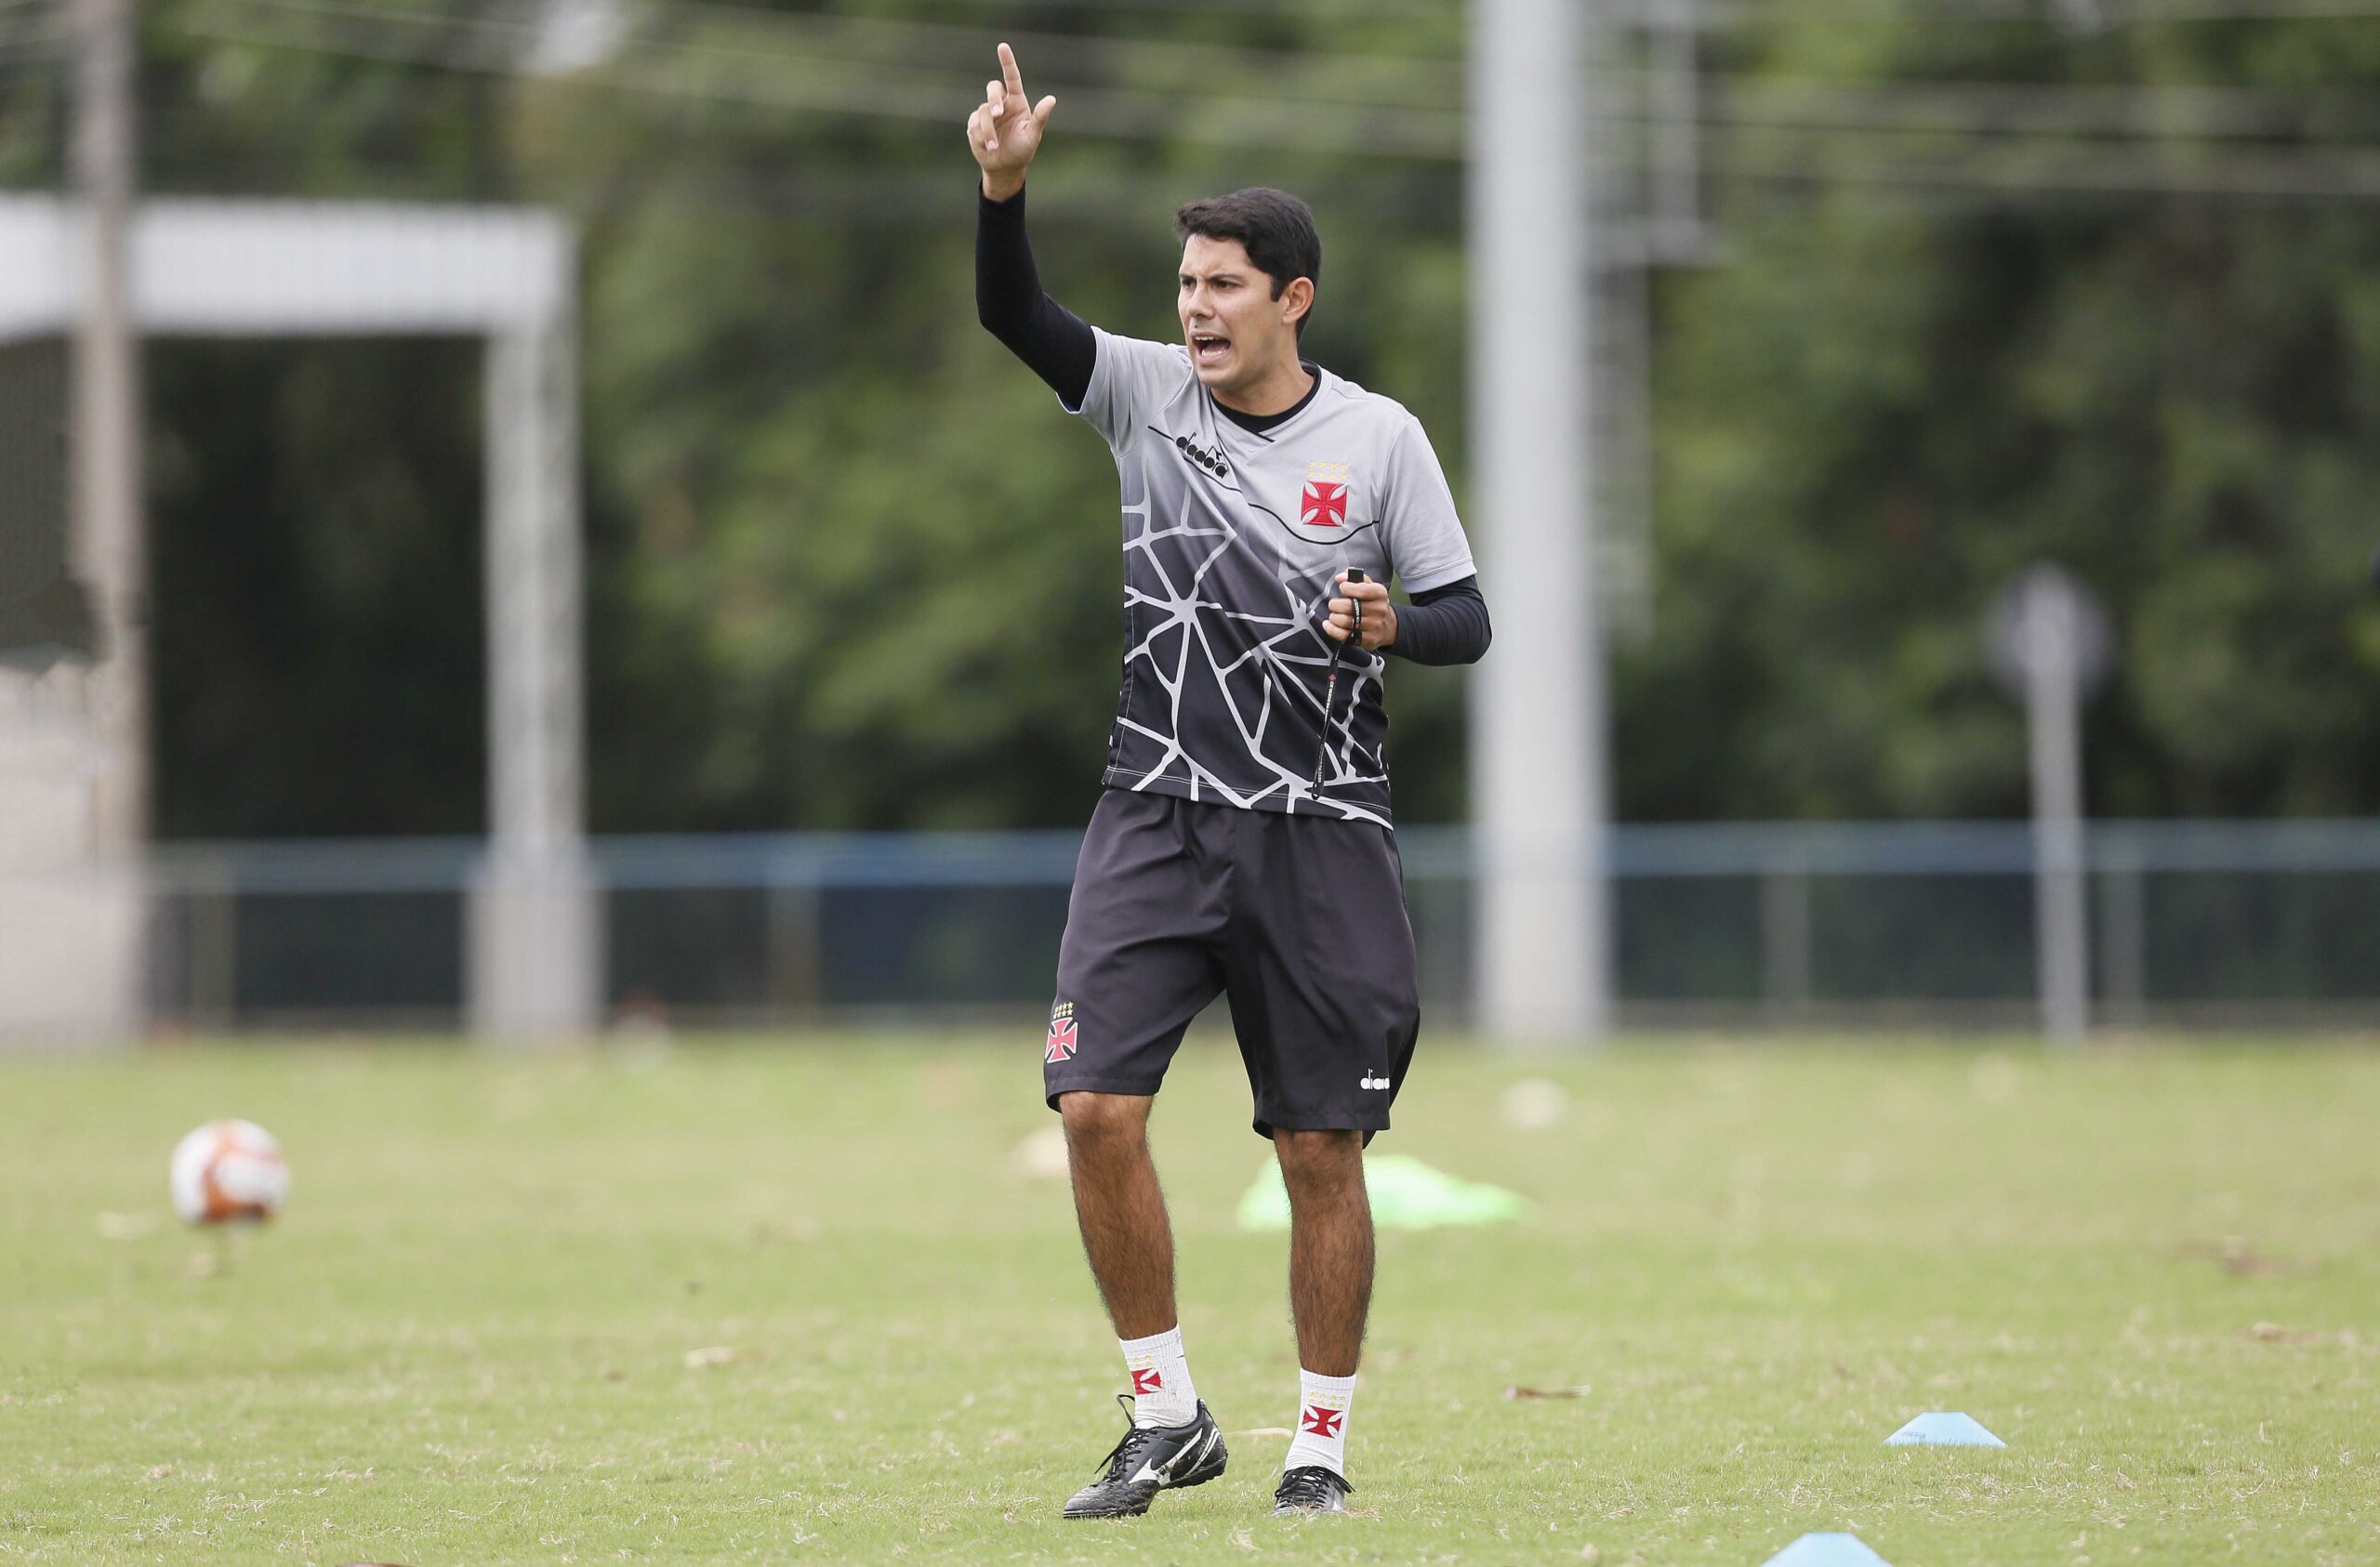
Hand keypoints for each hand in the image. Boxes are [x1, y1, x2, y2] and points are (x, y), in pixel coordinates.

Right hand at [966, 42, 1055, 200]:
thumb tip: (1052, 99)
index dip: (1007, 61)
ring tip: (994, 146)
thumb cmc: (1022, 150)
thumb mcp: (1033, 135)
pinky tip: (988, 147)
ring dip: (989, 130)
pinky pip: (974, 125)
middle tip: (998, 113)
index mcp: (1016, 101)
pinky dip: (981, 137)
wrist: (1005, 167)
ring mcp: (986, 114)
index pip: (1012, 77)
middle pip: (993, 88)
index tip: (1002, 47)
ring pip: (983, 111)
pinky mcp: (974, 124)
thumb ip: (1040, 117)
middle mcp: (1001, 104)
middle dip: (994, 98)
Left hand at [1324, 573, 1395, 651]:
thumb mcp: (1369, 587)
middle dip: (1335, 604)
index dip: (1346, 588)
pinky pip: (1344, 635)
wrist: (1388, 627)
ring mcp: (1374, 626)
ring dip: (1333, 617)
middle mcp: (1379, 610)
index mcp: (1380, 594)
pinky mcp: (1367, 639)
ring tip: (1334, 615)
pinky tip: (1328, 624)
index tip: (1343, 588)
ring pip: (1344, 621)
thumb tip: (1340, 577)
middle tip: (1334, 604)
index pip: (1361, 590)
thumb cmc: (1374, 603)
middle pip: (1348, 606)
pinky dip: (1332, 629)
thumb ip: (1355, 578)